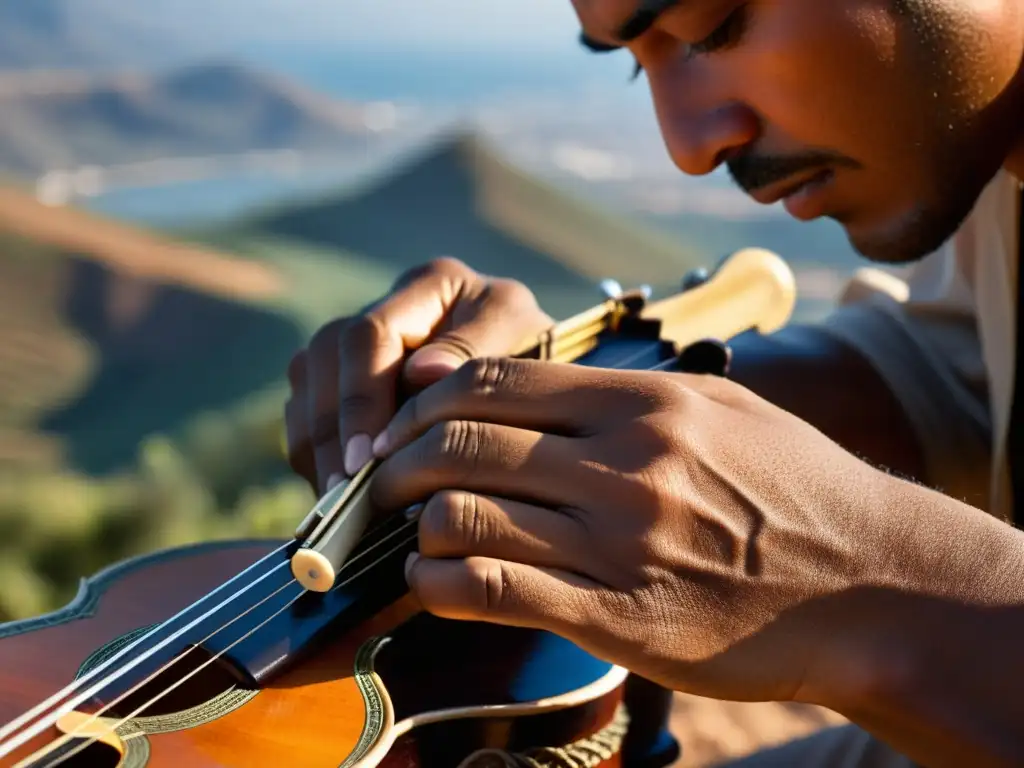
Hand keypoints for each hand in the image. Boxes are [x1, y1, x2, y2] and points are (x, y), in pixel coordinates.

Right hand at [284, 257, 551, 492]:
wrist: (543, 390)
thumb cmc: (540, 367)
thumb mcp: (527, 347)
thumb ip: (480, 352)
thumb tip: (423, 372)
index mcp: (431, 286)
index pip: (370, 336)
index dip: (362, 399)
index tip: (370, 457)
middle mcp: (385, 306)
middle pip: (325, 359)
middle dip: (332, 429)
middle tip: (345, 489)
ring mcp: (359, 345)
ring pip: (307, 388)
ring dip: (316, 445)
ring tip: (338, 499)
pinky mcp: (342, 384)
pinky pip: (306, 415)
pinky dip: (314, 455)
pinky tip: (339, 494)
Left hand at [367, 356, 913, 704]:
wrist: (872, 585)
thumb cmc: (795, 489)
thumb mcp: (723, 407)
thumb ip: (628, 392)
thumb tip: (538, 387)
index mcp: (644, 403)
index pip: (496, 380)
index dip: (430, 398)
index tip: (409, 419)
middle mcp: (624, 465)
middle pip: (462, 442)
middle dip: (401, 458)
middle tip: (387, 475)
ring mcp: (618, 544)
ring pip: (462, 516)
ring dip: (414, 523)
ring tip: (411, 529)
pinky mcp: (617, 619)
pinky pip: (491, 591)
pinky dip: (439, 582)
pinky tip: (435, 579)